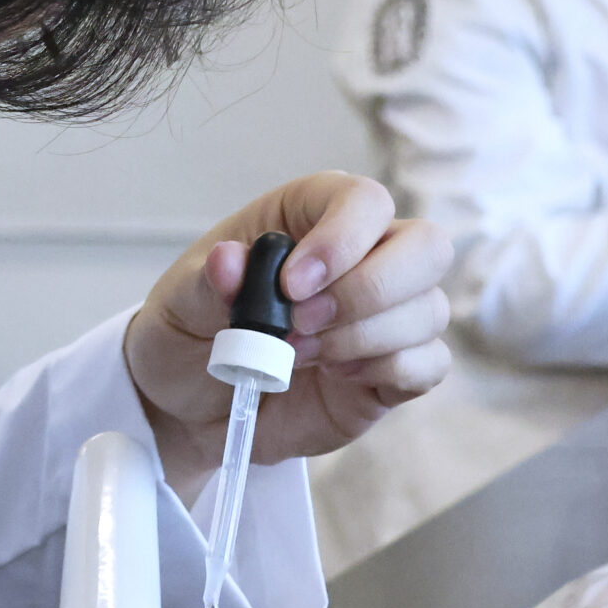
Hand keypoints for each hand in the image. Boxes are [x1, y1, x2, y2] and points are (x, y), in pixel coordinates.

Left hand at [122, 170, 452, 499]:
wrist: (190, 408)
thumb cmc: (188, 335)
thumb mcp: (177, 304)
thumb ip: (205, 282)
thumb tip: (228, 261)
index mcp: (310, 215)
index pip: (364, 200)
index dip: (341, 240)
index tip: (291, 286)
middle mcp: (362, 255)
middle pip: (427, 247)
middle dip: (370, 289)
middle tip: (301, 323)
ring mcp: (384, 314)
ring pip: (429, 309)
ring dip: (363, 338)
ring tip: (297, 355)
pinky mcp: (393, 369)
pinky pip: (431, 362)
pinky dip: (388, 370)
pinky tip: (334, 376)